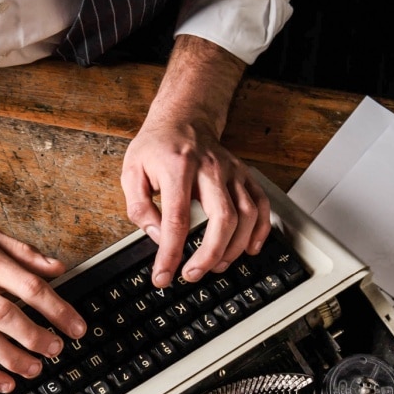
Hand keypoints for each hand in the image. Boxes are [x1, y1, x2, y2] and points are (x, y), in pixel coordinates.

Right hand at [0, 175, 84, 393]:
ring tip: (36, 369)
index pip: (31, 288)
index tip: (76, 327)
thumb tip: (58, 268)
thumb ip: (25, 253)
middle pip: (9, 316)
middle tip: (57, 349)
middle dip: (38, 338)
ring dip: (15, 359)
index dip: (58, 310)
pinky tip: (4, 382)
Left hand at [121, 35, 271, 287]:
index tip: (163, 275)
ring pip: (247, 215)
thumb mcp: (131, 171)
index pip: (177, 219)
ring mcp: (232, 172)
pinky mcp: (244, 175)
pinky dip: (260, 230)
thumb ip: (139, 206)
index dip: (171, 254)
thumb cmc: (156, 146)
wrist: (183, 118)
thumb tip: (157, 236)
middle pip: (222, 219)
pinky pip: (262, 204)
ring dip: (234, 248)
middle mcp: (210, 169)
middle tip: (192, 274)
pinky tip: (249, 248)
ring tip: (215, 265)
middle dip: (209, 255)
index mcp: (178, 167)